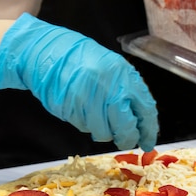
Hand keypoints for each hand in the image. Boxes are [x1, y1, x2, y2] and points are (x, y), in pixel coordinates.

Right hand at [0, 13, 158, 151]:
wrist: (47, 53)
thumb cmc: (81, 59)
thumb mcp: (112, 67)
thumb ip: (127, 91)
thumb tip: (140, 121)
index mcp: (123, 74)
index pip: (145, 109)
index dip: (148, 130)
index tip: (148, 142)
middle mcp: (108, 87)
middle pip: (126, 127)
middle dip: (127, 138)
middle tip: (127, 141)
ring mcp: (88, 100)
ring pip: (104, 132)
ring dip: (105, 132)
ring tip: (98, 118)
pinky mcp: (71, 110)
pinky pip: (86, 128)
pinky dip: (87, 125)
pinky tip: (83, 110)